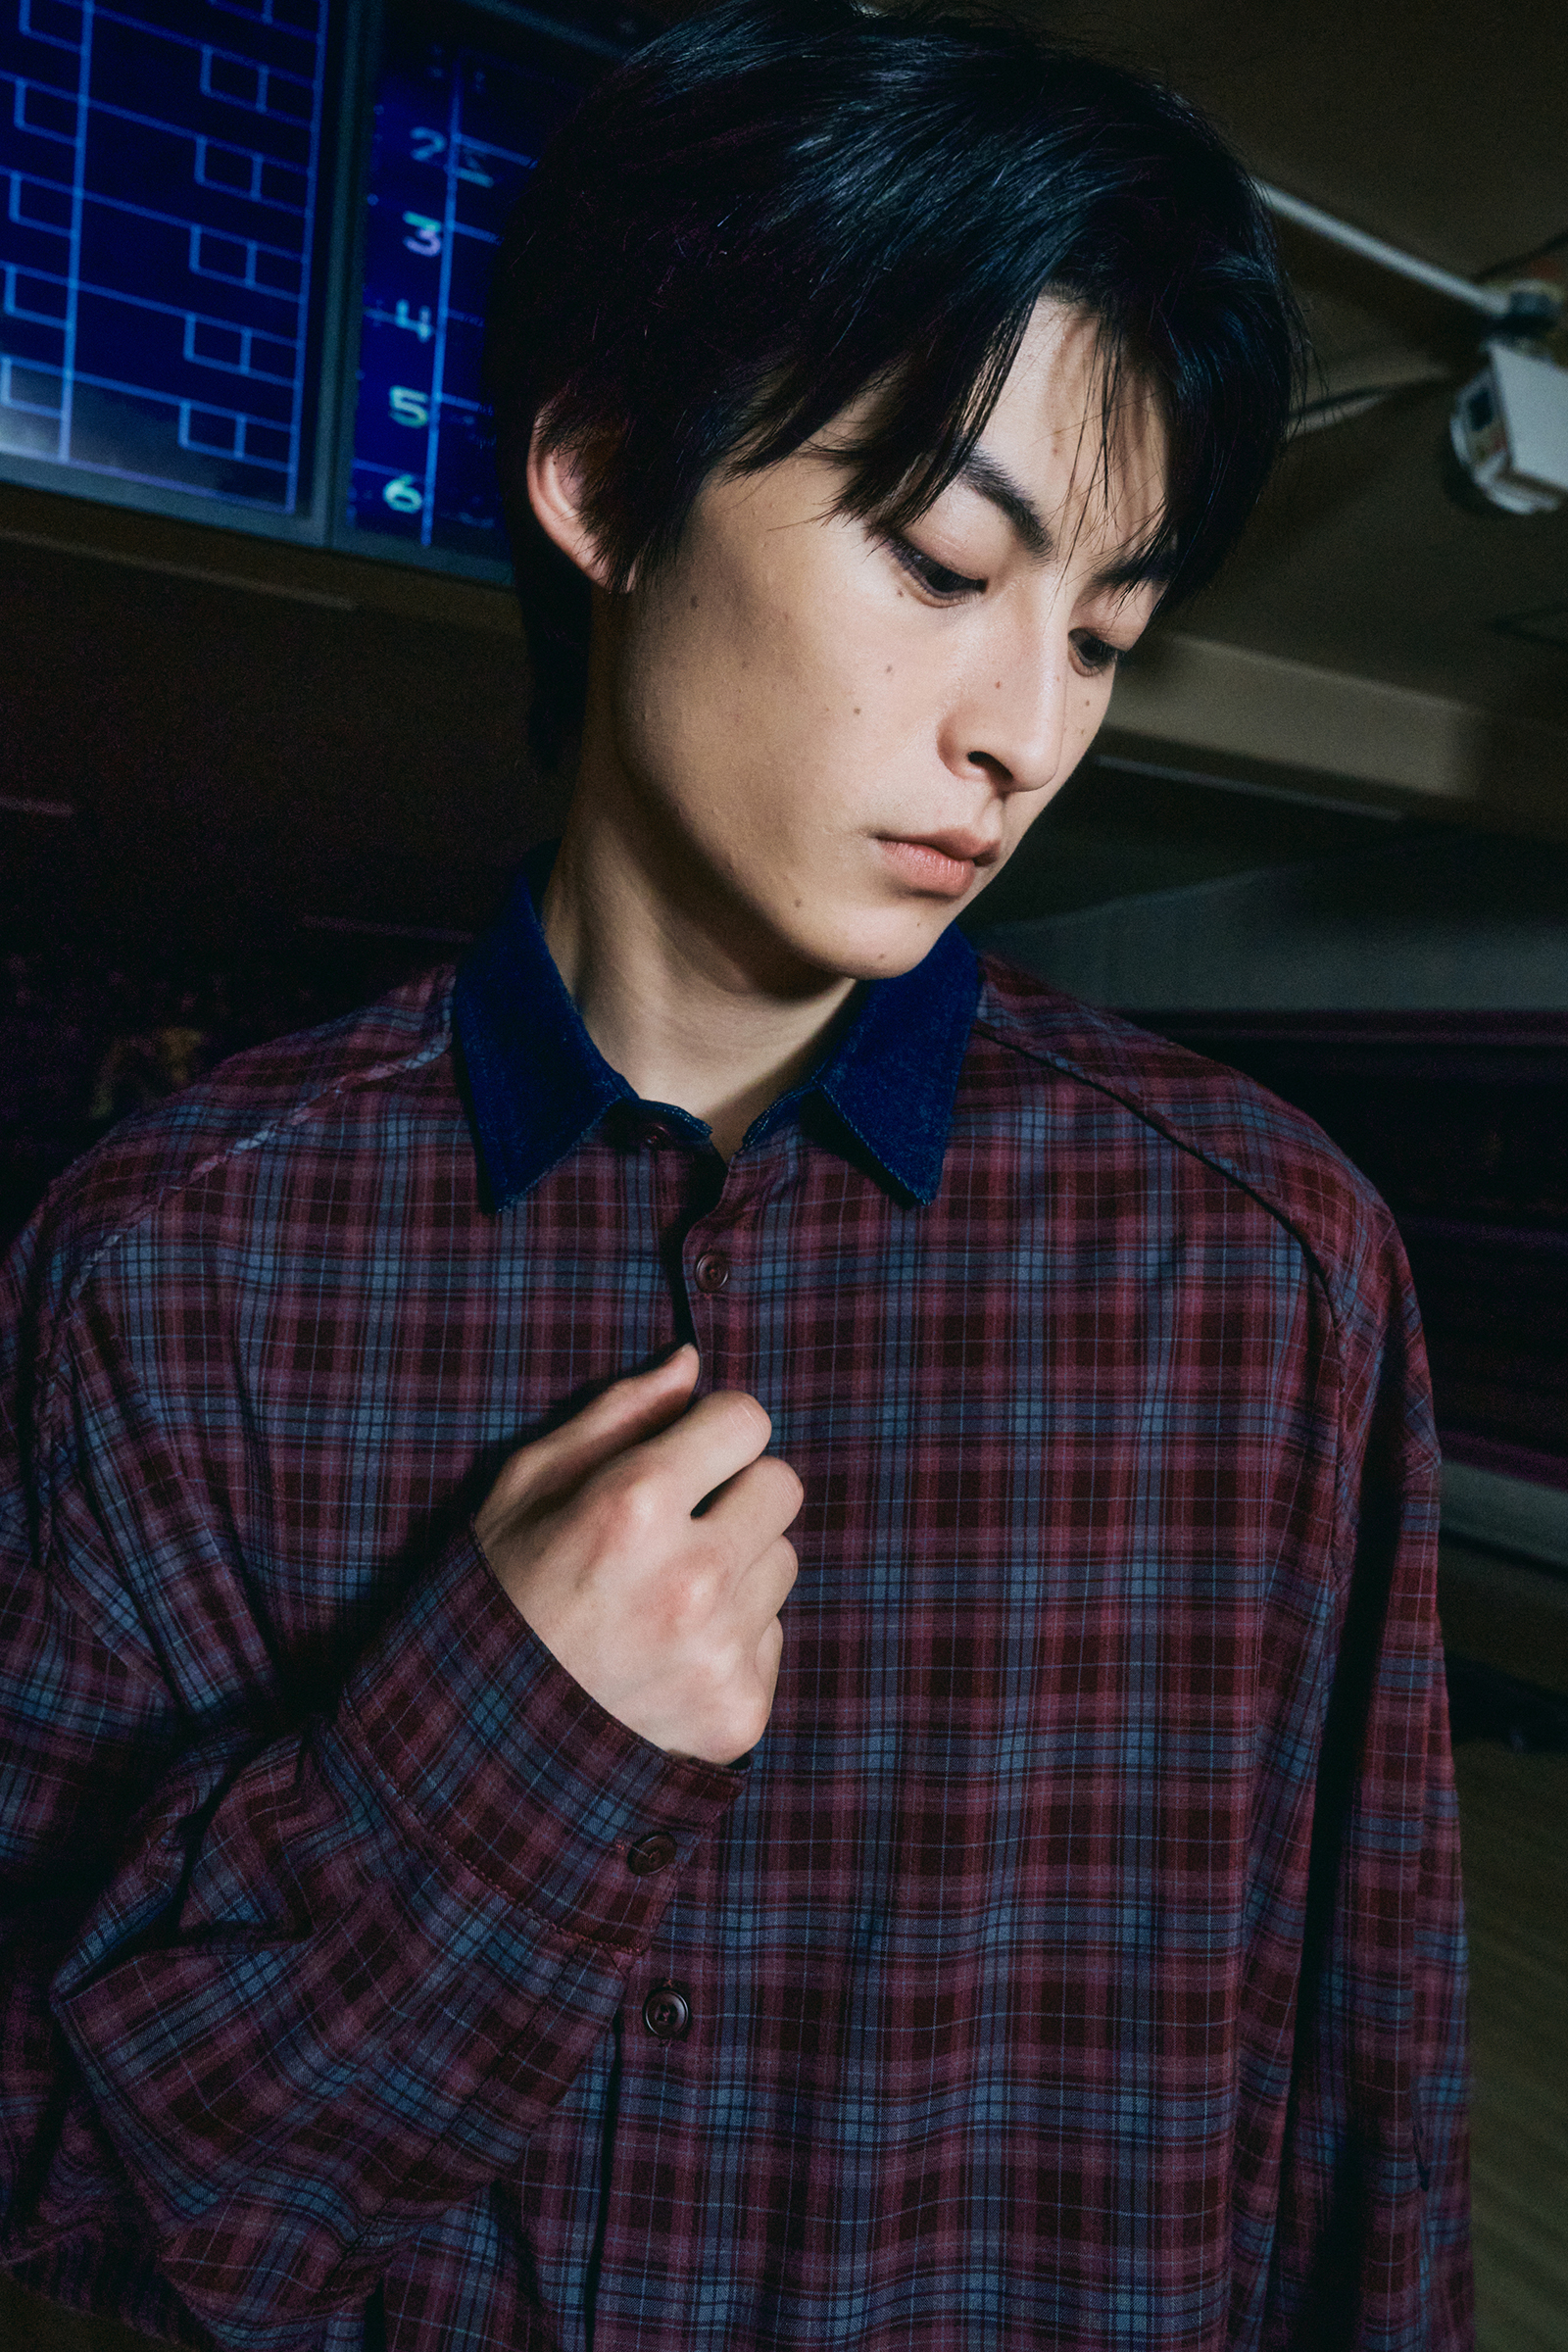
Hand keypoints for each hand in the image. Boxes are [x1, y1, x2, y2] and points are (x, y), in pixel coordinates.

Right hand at [474, 1346, 801, 1763]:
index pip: (747, 1420)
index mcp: (633, 1507)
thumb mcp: (526, 1488)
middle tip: (675, 1528)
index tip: (684, 1456)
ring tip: (660, 1599)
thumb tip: (691, 1363)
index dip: (713, 1432)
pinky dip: (732, 1639)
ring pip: (780, 1561)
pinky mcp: (737, 1711)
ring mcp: (718, 1652)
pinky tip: (666, 1656)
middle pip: (781, 1485)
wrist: (474, 1748)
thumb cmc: (498, 1595)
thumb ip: (616, 1415)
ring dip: (736, 1567)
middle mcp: (689, 1579)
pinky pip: (772, 1635)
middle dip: (735, 1493)